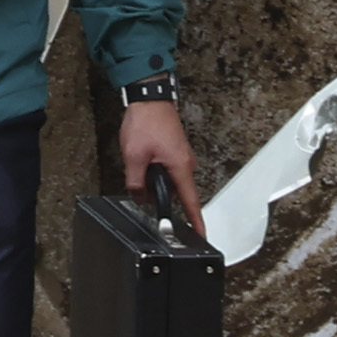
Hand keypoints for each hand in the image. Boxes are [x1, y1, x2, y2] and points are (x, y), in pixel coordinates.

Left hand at [114, 97, 199, 211]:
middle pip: (173, 192)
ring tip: (139, 159)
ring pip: (166, 180)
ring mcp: (181, 157)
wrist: (149, 99)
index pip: (190, 202)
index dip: (195, 222)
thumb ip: (137, 182)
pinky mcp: (174, 151)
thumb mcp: (134, 157)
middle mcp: (186, 164)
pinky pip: (165, 169)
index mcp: (181, 167)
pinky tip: (142, 157)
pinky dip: (153, 169)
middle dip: (155, 191)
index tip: (202, 236)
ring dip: (152, 177)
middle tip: (139, 178)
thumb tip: (139, 197)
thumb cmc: (146, 122)